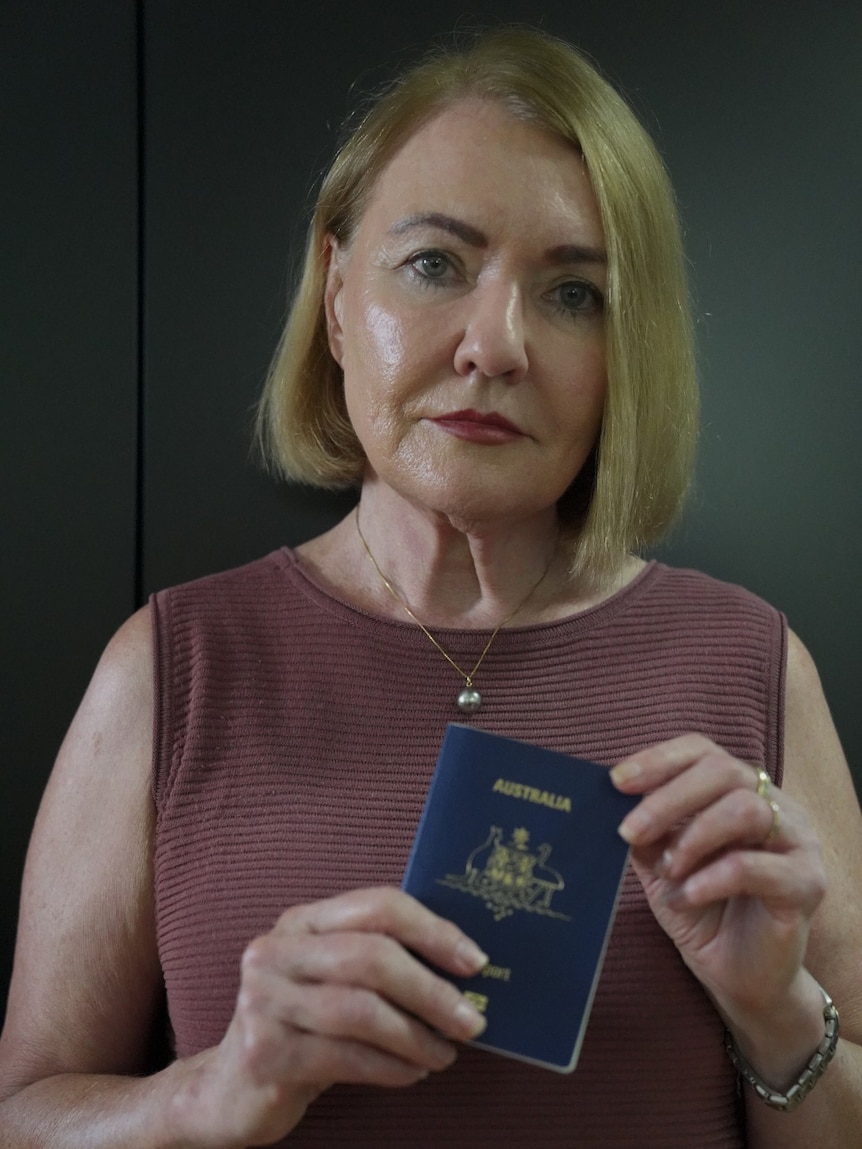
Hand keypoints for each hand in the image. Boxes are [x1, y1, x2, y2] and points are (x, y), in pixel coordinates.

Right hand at [179, 887, 487, 1148]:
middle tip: (471, 1020)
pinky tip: (412, 1073)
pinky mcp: (264, 1053)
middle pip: (369, 956)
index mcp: (301, 921)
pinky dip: (390, 1067)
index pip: (377, 905)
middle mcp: (275, 951)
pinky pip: (345, 1057)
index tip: (475, 961)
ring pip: (359, 1010)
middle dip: (430, 990)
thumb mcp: (333, 982)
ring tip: (445, 1053)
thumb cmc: (304, 1027)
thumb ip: (380, 962)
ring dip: (415, 1036)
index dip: (432, 930)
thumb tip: (466, 968)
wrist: (231, 1089)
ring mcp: (263, 1001)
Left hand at [610, 735, 826, 1029]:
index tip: (617, 781)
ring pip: (745, 809)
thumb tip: (612, 801)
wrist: (737, 976)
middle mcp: (775, 805)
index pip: (702, 752)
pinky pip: (754, 867)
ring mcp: (797, 842)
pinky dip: (710, 878)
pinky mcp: (806, 884)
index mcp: (740, 790)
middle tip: (629, 830)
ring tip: (667, 870)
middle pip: (723, 771)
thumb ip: (645, 831)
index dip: (659, 759)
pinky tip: (685, 896)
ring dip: (693, 837)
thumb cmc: (700, 908)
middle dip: (668, 798)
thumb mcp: (660, 864)